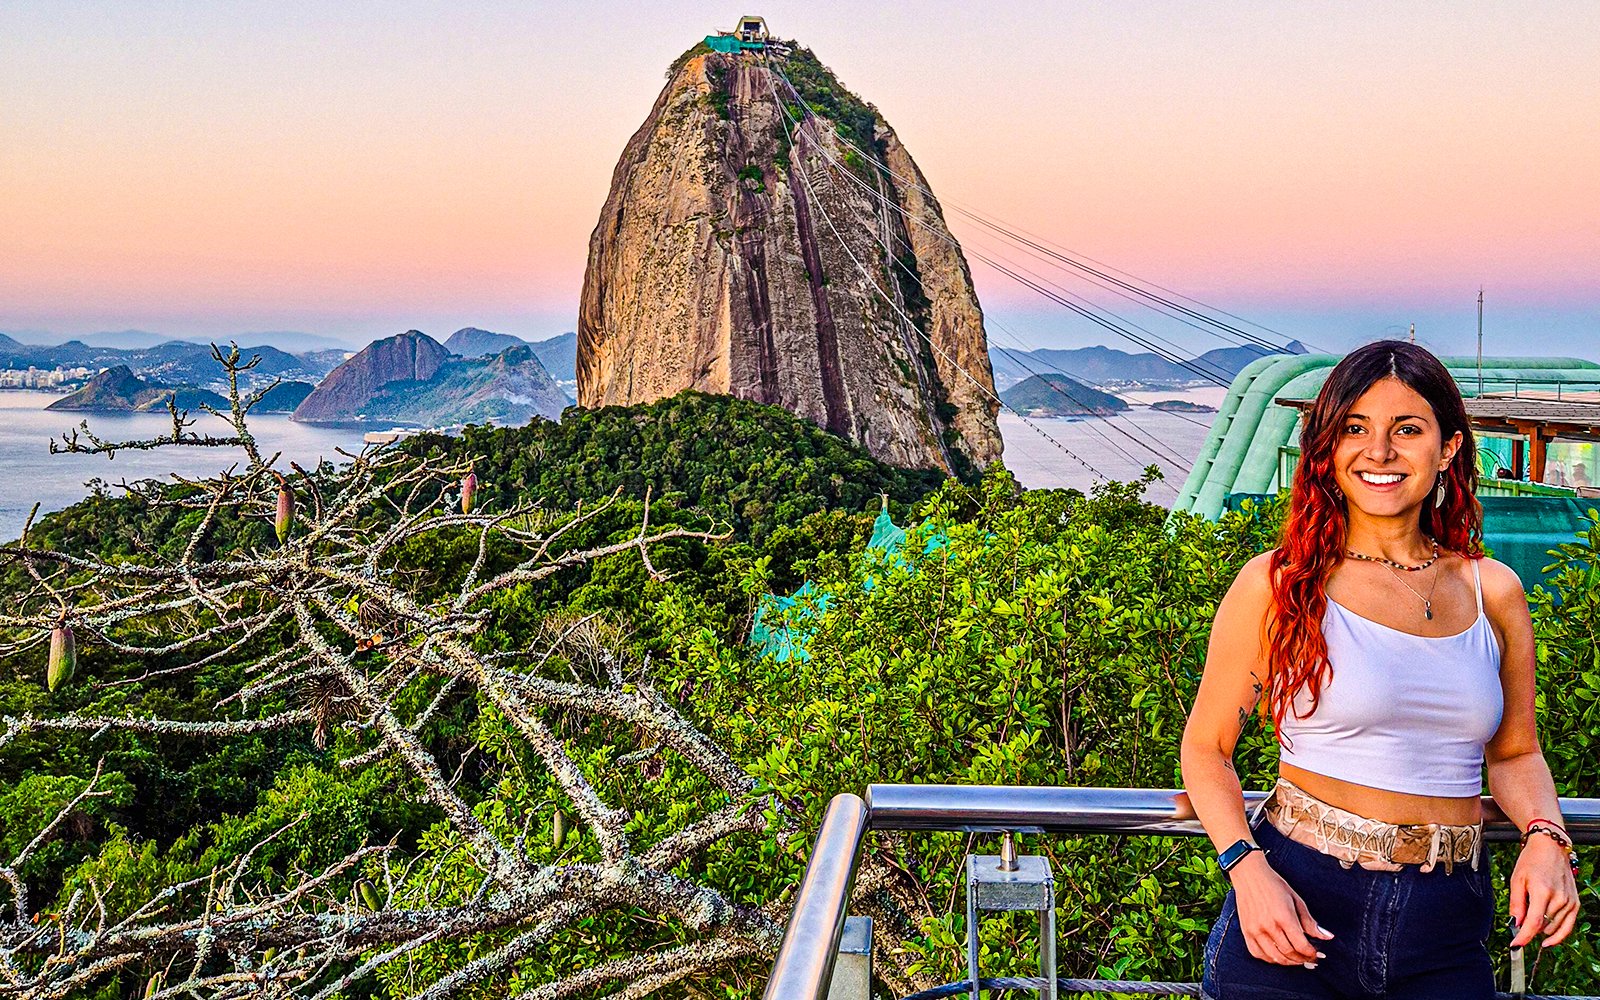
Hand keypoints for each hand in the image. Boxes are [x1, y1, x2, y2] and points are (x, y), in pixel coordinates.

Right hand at [1229, 853, 1335, 965]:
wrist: (1249, 874)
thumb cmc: (1273, 884)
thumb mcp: (1296, 899)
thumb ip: (1310, 921)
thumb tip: (1326, 936)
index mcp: (1284, 917)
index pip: (1301, 945)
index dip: (1311, 953)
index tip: (1315, 954)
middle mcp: (1268, 926)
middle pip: (1289, 953)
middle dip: (1302, 959)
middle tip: (1308, 958)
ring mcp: (1255, 930)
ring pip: (1274, 957)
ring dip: (1288, 961)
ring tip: (1295, 959)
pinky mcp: (1246, 931)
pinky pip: (1258, 953)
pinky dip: (1269, 959)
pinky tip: (1277, 955)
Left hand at [1509, 834, 1579, 948]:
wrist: (1551, 848)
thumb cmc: (1531, 861)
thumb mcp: (1517, 880)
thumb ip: (1516, 904)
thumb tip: (1515, 924)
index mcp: (1542, 891)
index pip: (1534, 922)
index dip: (1524, 937)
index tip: (1515, 945)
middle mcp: (1559, 898)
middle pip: (1543, 927)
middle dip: (1529, 929)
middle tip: (1519, 920)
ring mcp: (1570, 902)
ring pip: (1553, 929)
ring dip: (1541, 929)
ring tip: (1532, 914)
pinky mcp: (1576, 904)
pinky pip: (1568, 927)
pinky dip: (1558, 935)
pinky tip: (1547, 940)